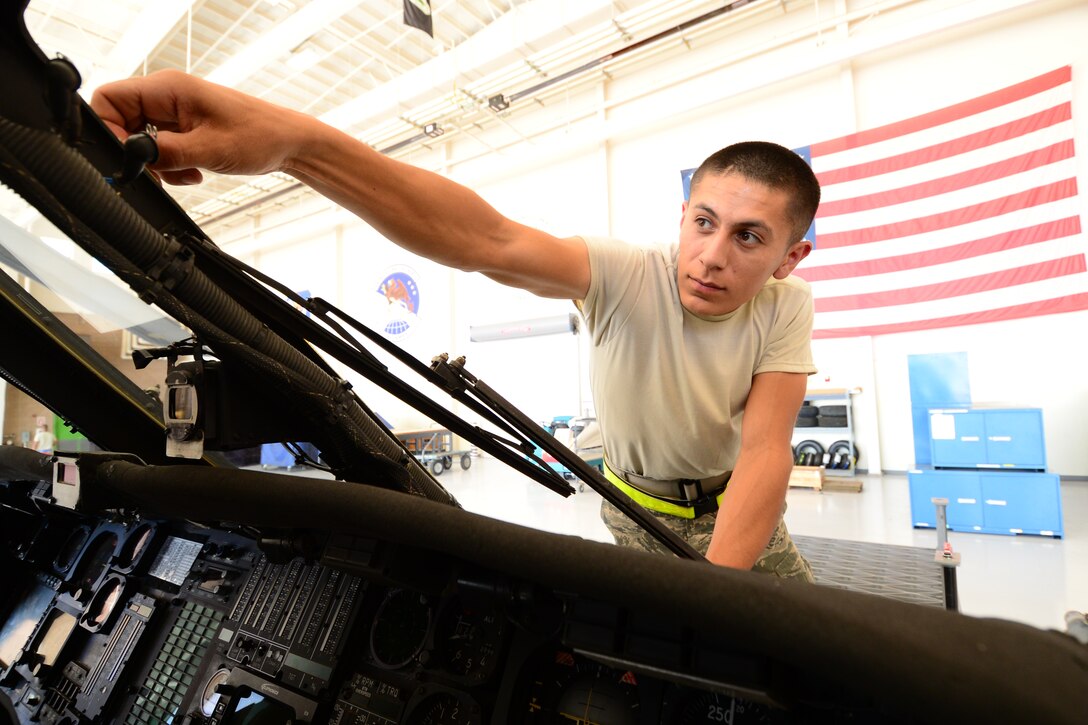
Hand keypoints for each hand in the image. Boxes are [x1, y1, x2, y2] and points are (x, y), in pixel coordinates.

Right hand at [91, 69, 305, 185]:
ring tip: (186, 172)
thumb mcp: (208, 149)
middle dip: (135, 153)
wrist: (289, 144)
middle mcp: (167, 96)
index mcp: (167, 88)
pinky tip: (193, 172)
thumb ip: (165, 153)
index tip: (127, 157)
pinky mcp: (184, 130)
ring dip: (158, 164)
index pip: (109, 99)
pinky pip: (160, 149)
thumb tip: (131, 158)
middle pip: (122, 123)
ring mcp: (175, 113)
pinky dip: (170, 166)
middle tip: (157, 173)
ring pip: (140, 141)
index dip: (109, 130)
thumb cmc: (260, 136)